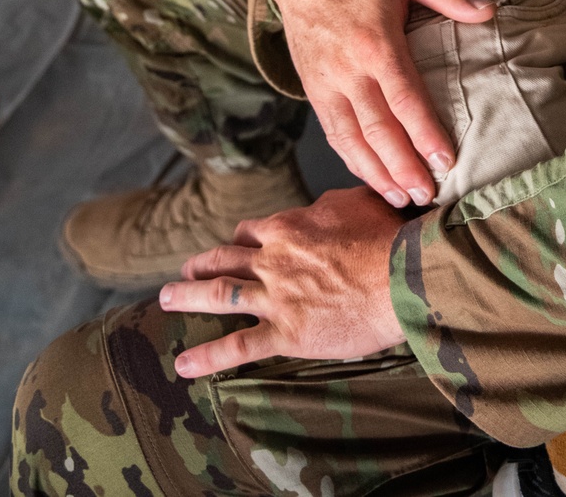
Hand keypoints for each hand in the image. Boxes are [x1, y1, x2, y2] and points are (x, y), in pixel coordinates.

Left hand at [160, 187, 404, 376]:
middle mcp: (273, 260)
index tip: (235, 244)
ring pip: (219, 295)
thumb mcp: (358, 200)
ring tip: (165, 300)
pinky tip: (184, 365)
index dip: (240, 238)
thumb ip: (330, 203)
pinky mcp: (285, 334)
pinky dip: (208, 356)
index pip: (253, 229)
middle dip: (201, 264)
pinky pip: (237, 346)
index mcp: (289, 227)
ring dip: (187, 297)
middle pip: (225, 258)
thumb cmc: (387, 236)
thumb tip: (319, 206)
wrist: (400, 275)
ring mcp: (276, 298)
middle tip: (184, 271)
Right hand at [268, 0, 494, 205]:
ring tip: (401, 199)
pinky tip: (370, 177)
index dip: (424, 134)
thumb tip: (488, 10)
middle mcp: (349, 70)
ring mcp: (327, 83)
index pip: (404, 99)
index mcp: (376, 43)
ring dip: (376, 173)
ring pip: (352, 139)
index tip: (445, 161)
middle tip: (427, 196)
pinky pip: (332, 132)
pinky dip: (351, 159)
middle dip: (403, 168)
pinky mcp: (313, 90)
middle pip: (378, 130)